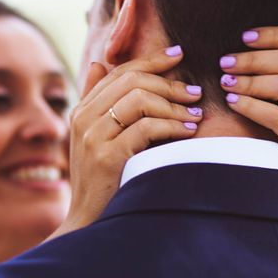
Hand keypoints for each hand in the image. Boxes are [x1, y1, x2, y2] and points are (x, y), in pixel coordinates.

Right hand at [51, 47, 202, 237]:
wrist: (89, 222)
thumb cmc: (101, 180)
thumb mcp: (93, 138)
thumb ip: (98, 102)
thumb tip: (100, 63)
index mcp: (82, 109)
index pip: (119, 71)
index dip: (151, 60)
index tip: (179, 55)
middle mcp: (84, 118)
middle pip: (131, 81)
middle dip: (168, 83)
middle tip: (194, 92)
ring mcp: (92, 137)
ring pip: (140, 100)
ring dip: (174, 105)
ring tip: (195, 114)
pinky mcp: (106, 156)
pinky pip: (146, 128)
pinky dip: (172, 126)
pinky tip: (188, 130)